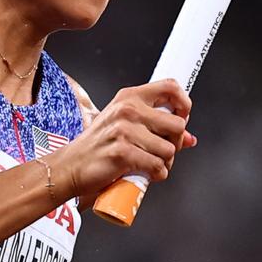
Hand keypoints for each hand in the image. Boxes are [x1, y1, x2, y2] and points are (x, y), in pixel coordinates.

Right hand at [48, 78, 195, 197]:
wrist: (72, 165)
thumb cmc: (98, 146)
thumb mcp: (124, 125)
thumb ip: (156, 127)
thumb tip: (189, 138)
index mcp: (129, 97)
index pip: (170, 87)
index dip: (184, 103)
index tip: (183, 117)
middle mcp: (128, 110)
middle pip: (177, 124)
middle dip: (175, 143)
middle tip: (163, 150)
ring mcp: (125, 131)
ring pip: (169, 150)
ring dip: (165, 162)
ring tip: (150, 164)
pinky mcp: (123, 153)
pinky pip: (157, 166)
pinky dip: (156, 174)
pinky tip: (145, 173)